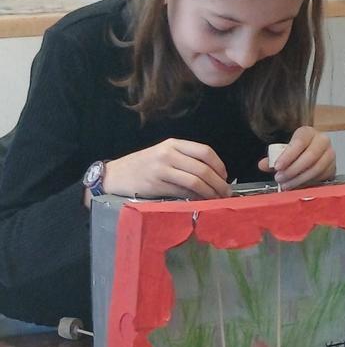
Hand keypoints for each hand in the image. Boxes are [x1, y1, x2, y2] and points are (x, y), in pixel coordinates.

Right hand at [101, 139, 230, 199]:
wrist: (115, 175)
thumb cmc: (142, 166)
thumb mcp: (163, 154)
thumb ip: (184, 160)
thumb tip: (212, 176)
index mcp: (173, 144)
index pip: (204, 151)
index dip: (219, 165)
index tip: (225, 176)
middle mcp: (168, 154)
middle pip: (202, 168)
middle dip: (218, 182)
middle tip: (226, 193)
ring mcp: (162, 169)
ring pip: (195, 181)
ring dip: (210, 192)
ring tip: (217, 199)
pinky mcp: (157, 185)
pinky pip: (182, 192)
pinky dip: (195, 198)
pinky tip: (200, 202)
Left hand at [258, 127, 335, 189]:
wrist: (313, 152)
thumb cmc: (297, 150)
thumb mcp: (285, 150)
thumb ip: (274, 157)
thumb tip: (262, 165)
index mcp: (308, 132)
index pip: (299, 142)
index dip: (288, 155)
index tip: (277, 167)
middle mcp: (322, 140)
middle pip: (310, 156)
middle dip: (293, 170)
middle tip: (279, 178)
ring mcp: (330, 154)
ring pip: (316, 168)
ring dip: (299, 179)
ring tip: (286, 184)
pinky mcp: (333, 167)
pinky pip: (321, 177)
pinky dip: (307, 183)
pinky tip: (296, 186)